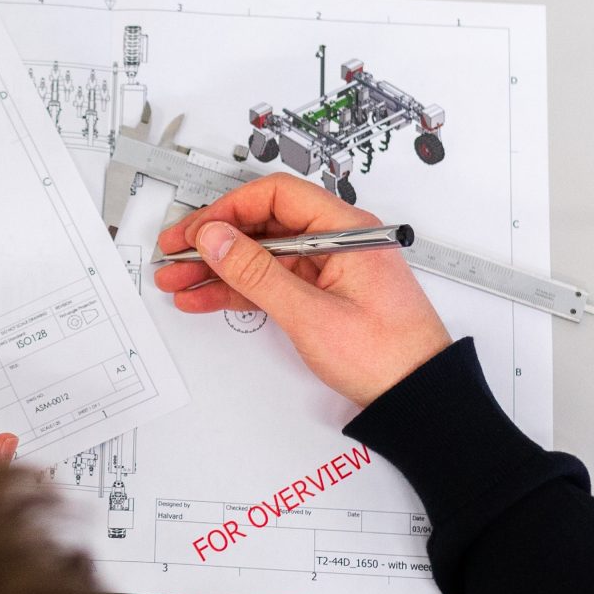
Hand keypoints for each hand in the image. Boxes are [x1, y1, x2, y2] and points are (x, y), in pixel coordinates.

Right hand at [153, 175, 450, 409]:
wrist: (418, 397)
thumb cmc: (388, 355)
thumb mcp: (311, 314)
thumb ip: (258, 274)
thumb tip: (217, 239)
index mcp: (345, 229)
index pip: (275, 197)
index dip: (228, 210)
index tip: (196, 232)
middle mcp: (337, 241)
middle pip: (264, 224)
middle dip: (215, 241)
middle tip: (175, 254)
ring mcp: (328, 268)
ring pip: (262, 255)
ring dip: (219, 268)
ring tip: (179, 281)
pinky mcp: (322, 294)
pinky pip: (272, 281)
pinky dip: (238, 290)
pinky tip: (206, 297)